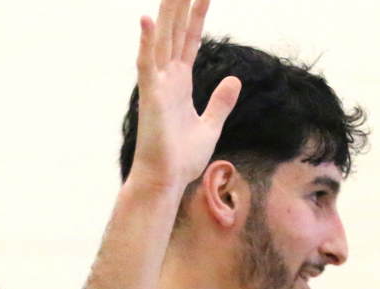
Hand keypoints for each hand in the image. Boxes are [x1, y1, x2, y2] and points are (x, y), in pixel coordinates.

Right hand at [126, 0, 238, 192]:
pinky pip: (146, 64)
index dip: (197, 16)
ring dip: (165, 13)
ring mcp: (156, 85)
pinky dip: (146, 42)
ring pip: (161, 40)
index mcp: (181, 83)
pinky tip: (147, 19)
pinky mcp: (150, 96)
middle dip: (180, 5)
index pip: (190, 40)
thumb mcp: (211, 126)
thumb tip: (233, 80)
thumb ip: (221, 102)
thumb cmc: (182, 159)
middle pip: (175, 32)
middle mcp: (167, 78)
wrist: (166, 180)